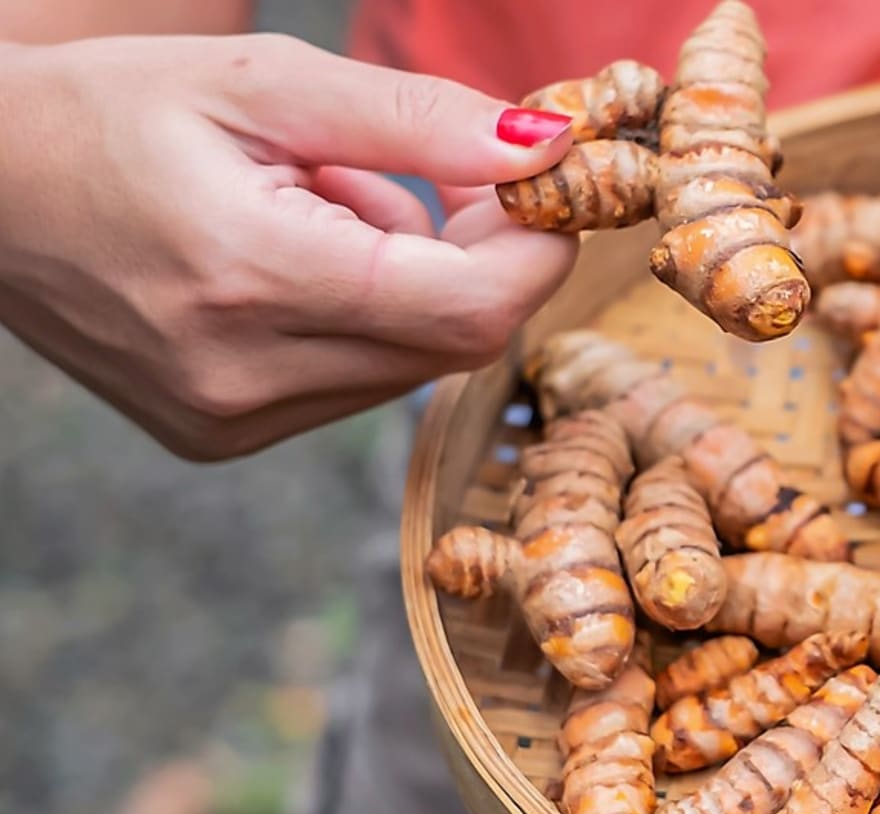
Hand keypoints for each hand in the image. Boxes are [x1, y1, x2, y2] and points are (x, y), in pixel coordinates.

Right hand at [0, 33, 580, 459]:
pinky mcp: (220, 435)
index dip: (535, 247)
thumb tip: (544, 149)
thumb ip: (416, 121)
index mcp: (250, 275)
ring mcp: (228, 418)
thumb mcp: (262, 82)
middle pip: (455, 341)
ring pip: (412, 364)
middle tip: (450, 173)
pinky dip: (366, 318)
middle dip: (484, 256)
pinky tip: (303, 257)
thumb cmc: (106, 110)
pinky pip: (355, 381)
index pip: (472, 307)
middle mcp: (242, 373)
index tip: (539, 184)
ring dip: (418, 283)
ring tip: (335, 201)